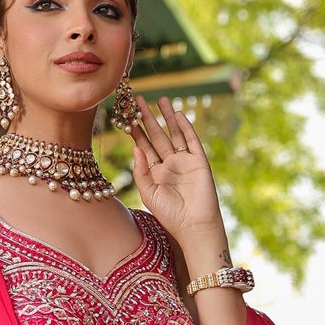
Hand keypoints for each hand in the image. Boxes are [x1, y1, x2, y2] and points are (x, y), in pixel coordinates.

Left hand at [129, 95, 221, 245]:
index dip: (135, 131)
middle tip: (138, 100)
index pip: (143, 146)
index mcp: (155, 172)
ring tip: (160, 99)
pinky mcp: (199, 161)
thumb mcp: (149, 193)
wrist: (194, 225)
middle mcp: (169, 163)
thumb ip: (141, 171)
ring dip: (167, 117)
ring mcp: (185, 161)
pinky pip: (192, 140)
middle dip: (147, 118)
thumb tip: (136, 149)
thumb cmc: (170, 214)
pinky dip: (185, 127)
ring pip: (174, 134)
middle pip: (156, 135)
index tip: (125, 115)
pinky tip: (178, 114)